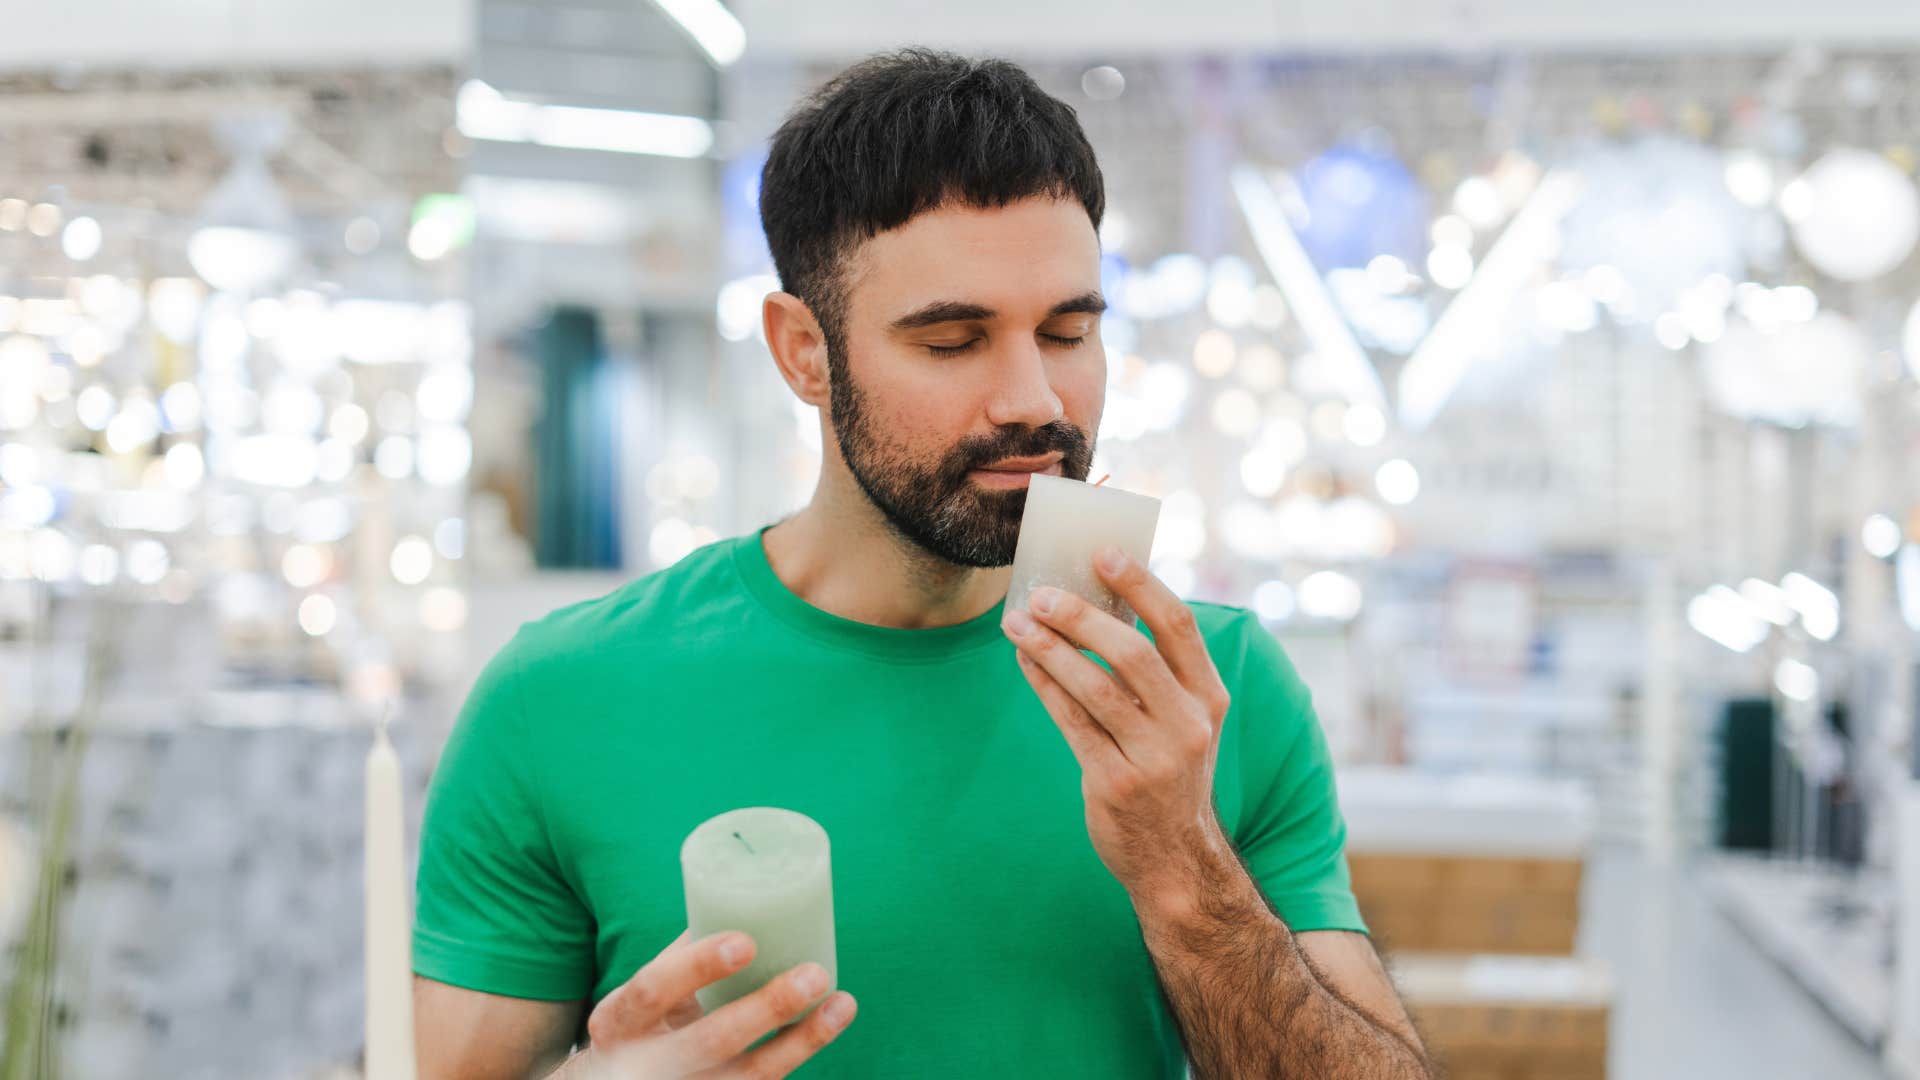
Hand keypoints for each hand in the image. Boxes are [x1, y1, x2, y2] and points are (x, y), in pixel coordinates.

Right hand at [558, 930, 855, 1078]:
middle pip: (712, 1040)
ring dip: (802, 1040)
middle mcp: (646, 1065)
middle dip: (768, 1008)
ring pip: (750, 1074)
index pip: (653, 991)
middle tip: (814, 974)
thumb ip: (681, 955)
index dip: (698, 967)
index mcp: (619, 1021)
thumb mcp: (642, 993)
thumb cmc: (640, 1024)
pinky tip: (829, 1024)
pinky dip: (800, 1052)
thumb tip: (736, 891)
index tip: (746, 942)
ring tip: (841, 1005)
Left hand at [1001, 546, 1234, 904]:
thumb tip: (1097, 601)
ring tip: (1017, 622)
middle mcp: (1188, 724)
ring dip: (1050, 648)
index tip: (1104, 552)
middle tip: (1041, 592)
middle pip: (1131, 652)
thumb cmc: (1169, 771)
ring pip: (1094, 687)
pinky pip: (1070, 722)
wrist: (1175, 858)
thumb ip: (1155, 671)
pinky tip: (1024, 661)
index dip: (1141, 583)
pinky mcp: (1115, 782)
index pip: (1178, 626)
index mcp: (1209, 697)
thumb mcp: (1183, 720)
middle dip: (1080, 616)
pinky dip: (1043, 685)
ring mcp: (1153, 756)